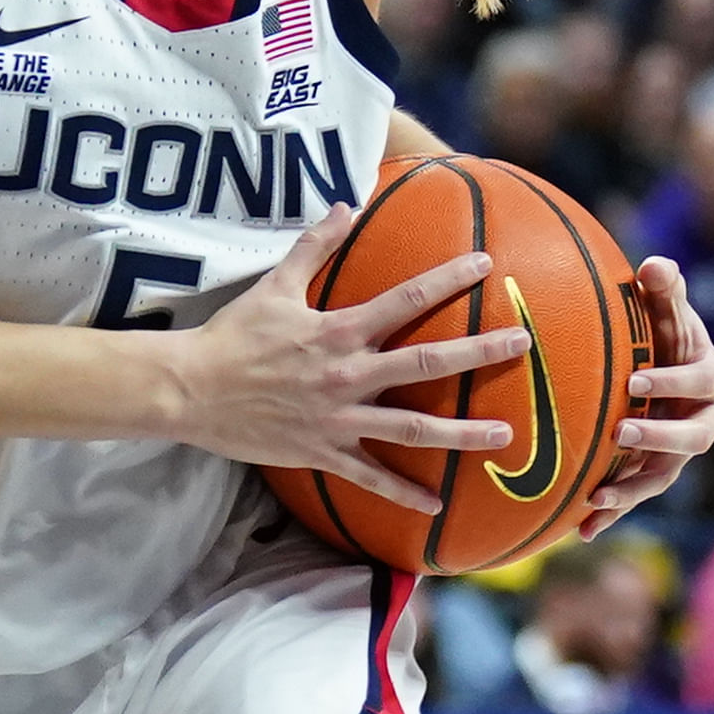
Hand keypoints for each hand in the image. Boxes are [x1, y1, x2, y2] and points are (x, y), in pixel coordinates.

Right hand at [174, 204, 522, 513]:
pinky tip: (436, 507)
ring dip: (461, 433)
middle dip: (479, 352)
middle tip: (521, 346)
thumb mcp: (274, 286)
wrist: (191, 389)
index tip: (486, 265)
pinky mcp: (323, 452)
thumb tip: (346, 206)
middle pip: (427, 363)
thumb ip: (314, 247)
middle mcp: (348, 374)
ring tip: (503, 435)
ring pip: (412, 429)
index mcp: (339, 331)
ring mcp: (338, 418)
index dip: (448, 279)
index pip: (406, 299)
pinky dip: (404, 494)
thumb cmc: (232, 336)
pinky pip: (370, 477)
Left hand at [580, 256, 713, 539]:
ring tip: (597, 498)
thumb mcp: (664, 307)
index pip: (701, 382)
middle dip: (659, 437)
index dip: (673, 382)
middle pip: (693, 437)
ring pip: (664, 475)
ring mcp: (680, 451)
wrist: (657, 360)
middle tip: (621, 431)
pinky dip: (612, 514)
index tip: (636, 379)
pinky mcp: (654, 470)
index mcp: (711, 377)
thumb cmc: (661, 327)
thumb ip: (665, 288)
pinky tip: (580, 533)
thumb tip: (655, 266)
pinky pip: (636, 495)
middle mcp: (704, 419)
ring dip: (633, 488)